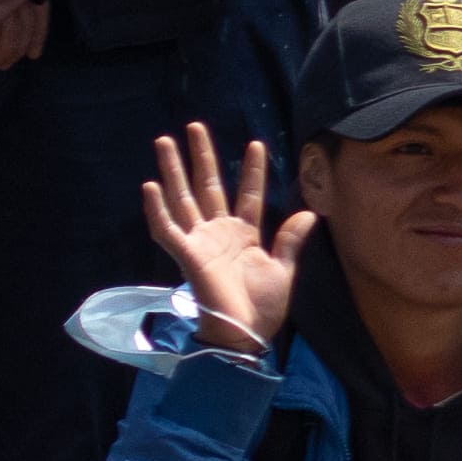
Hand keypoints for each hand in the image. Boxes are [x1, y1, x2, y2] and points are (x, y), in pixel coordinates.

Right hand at [141, 123, 311, 350]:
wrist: (246, 333)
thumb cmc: (263, 306)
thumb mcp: (283, 269)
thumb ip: (291, 239)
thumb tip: (310, 212)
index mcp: (244, 234)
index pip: (247, 193)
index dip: (251, 170)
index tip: (256, 144)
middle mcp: (218, 232)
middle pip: (207, 186)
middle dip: (201, 157)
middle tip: (195, 127)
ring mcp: (199, 241)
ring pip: (183, 197)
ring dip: (173, 170)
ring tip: (165, 141)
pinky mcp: (186, 255)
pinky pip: (166, 229)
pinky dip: (157, 209)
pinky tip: (150, 185)